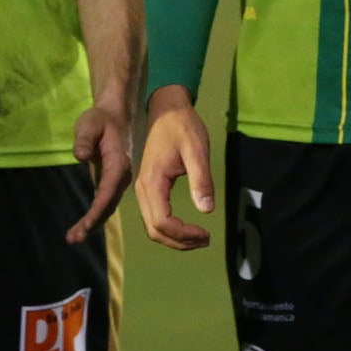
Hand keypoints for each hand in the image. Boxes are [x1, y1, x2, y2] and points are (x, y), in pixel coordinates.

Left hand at [66, 106, 132, 243]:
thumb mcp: (89, 123)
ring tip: (73, 238)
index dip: (97, 210)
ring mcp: (117, 182)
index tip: (85, 225)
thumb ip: (84, 138)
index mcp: (118, 163)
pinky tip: (80, 229)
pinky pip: (103, 204)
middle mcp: (121, 176)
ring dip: (92, 224)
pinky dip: (93, 218)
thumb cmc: (99, 120)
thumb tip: (79, 155)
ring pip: (106, 208)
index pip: (107, 191)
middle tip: (73, 238)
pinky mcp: (109, 184)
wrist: (112, 118)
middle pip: (108, 205)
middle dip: (93, 223)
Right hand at [133, 86, 214, 250]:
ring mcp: (144, 188)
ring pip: (153, 227)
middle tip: (205, 240)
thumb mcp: (197, 149)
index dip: (183, 234)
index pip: (162, 222)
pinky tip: (187, 227)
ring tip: (199, 237)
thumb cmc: (183, 127)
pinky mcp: (149, 187)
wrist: (168, 109)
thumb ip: (201, 179)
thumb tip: (207, 210)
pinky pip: (155, 216)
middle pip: (155, 230)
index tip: (206, 233)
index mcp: (152, 182)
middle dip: (180, 241)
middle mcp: (143, 189)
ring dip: (175, 238)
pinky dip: (170, 229)